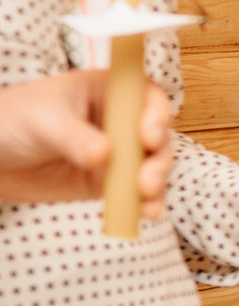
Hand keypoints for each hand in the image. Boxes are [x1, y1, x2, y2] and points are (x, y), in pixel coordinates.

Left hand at [0, 70, 170, 212]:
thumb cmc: (9, 121)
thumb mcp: (42, 121)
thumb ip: (74, 138)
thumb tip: (105, 156)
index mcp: (105, 91)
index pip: (146, 97)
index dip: (156, 115)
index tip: (147, 137)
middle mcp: (116, 120)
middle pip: (156, 136)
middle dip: (157, 159)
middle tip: (146, 180)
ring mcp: (115, 152)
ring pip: (150, 165)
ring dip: (156, 182)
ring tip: (146, 197)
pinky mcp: (106, 181)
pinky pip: (133, 191)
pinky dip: (143, 203)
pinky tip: (146, 213)